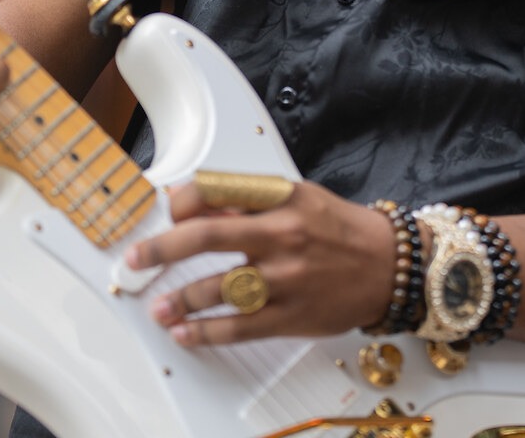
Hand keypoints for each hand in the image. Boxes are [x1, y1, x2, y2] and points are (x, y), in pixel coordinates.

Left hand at [125, 177, 396, 345]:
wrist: (388, 264)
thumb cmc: (337, 227)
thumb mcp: (297, 196)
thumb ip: (248, 197)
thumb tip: (191, 199)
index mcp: (282, 197)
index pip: (219, 190)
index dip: (183, 202)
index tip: (167, 212)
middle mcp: (281, 234)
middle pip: (208, 237)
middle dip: (163, 249)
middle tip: (137, 258)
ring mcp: (286, 278)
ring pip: (220, 288)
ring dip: (180, 299)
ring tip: (158, 306)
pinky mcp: (291, 315)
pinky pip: (240, 327)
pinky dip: (206, 333)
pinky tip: (185, 333)